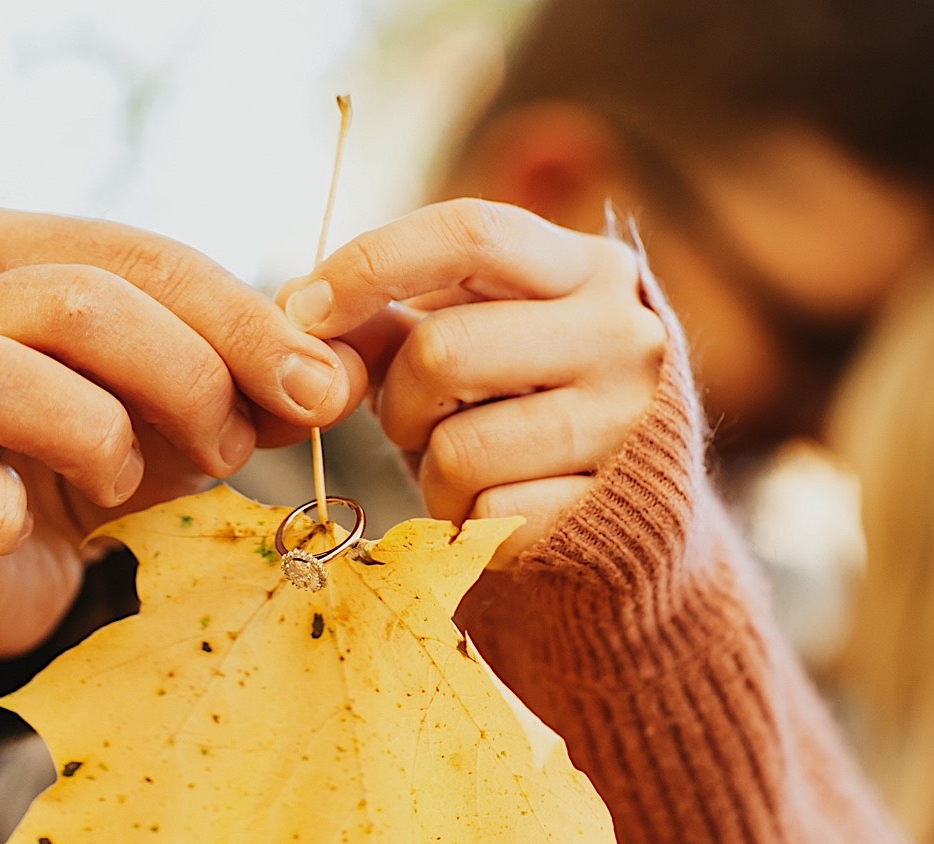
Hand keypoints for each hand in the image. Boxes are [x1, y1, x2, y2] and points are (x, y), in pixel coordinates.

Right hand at [0, 209, 362, 658]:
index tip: (319, 389)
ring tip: (129, 482)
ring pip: (0, 372)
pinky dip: (2, 511)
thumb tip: (347, 368)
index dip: (247, 325)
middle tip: (230, 448)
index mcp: (21, 253)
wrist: (16, 562)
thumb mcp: (202, 406)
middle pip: (84, 300)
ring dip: (102, 436)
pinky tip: (32, 526)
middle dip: (190, 378)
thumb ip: (272, 380)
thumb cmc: (106, 458)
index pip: (151, 258)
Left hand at [280, 199, 665, 565]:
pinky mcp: (612, 508)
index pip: (469, 233)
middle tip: (412, 419)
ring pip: (458, 448)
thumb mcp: (488, 337)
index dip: (371, 264)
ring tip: (466, 468)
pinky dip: (467, 520)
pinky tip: (498, 507)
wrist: (635, 514)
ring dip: (431, 471)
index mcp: (589, 270)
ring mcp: (626, 425)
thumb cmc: (537, 407)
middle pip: (443, 350)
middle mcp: (623, 335)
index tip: (305, 308)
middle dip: (398, 398)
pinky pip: (486, 515)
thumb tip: (298, 305)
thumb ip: (402, 317)